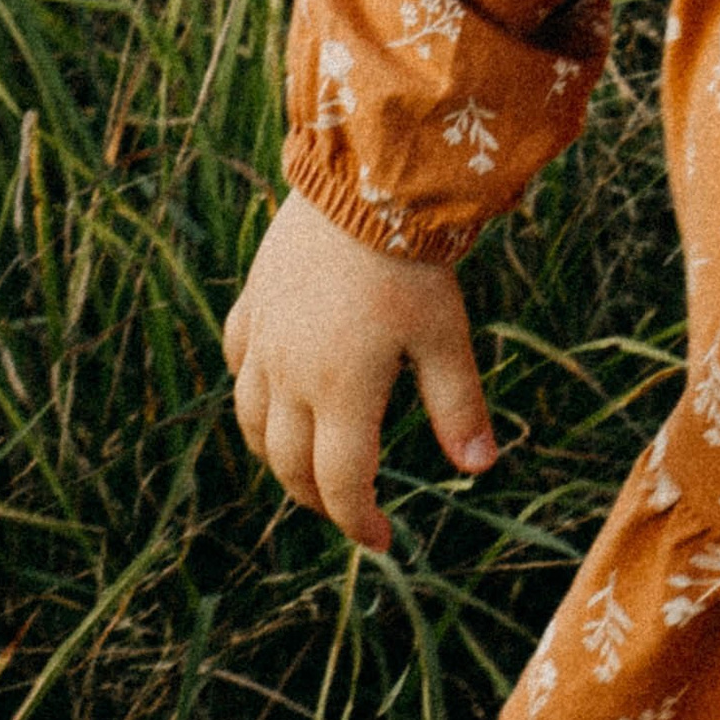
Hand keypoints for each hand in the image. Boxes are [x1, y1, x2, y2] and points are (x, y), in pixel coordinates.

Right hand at [223, 189, 496, 555]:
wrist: (358, 180)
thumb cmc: (409, 261)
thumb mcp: (445, 336)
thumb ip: (458, 406)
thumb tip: (479, 470)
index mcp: (341, 392)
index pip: (340, 483)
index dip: (358, 520)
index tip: (382, 539)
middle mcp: (289, 375)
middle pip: (289, 463)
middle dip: (317, 497)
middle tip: (347, 507)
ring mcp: (264, 338)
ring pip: (251, 420)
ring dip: (277, 455)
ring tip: (305, 465)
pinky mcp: (254, 301)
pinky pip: (239, 360)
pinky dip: (252, 390)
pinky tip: (271, 390)